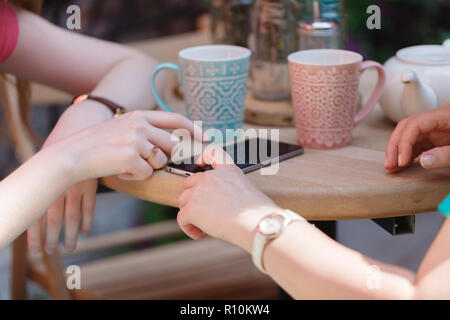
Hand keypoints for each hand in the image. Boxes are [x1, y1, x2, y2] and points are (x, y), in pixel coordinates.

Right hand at [28, 108, 197, 253]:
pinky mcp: (131, 156)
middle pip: (172, 145)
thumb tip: (174, 145)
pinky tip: (119, 169)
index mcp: (139, 115)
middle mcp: (140, 124)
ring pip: (160, 161)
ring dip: (146, 168)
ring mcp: (136, 139)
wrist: (73, 155)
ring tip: (125, 162)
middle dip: (165, 158)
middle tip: (145, 161)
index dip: (194, 128)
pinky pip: (145, 173)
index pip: (175, 119)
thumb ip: (147, 132)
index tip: (207, 137)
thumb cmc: (98, 145)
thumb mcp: (122, 129)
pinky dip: (134, 176)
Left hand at [177, 147, 278, 251]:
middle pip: (190, 183)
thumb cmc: (258, 214)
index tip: (199, 164)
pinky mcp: (192, 208)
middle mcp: (211, 177)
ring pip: (183, 201)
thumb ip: (231, 191)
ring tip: (204, 228)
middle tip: (205, 213)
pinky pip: (182, 218)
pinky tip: (199, 235)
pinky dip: (189, 228)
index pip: (213, 153)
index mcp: (228, 171)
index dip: (203, 158)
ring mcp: (199, 191)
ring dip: (190, 214)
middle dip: (193, 198)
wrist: (256, 223)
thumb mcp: (248, 192)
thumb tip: (224, 206)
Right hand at [385, 104, 449, 172]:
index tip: (402, 160)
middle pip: (406, 127)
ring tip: (392, 166)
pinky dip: (407, 154)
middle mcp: (436, 120)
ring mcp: (434, 128)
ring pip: (408, 135)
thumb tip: (424, 161)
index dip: (404, 142)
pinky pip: (416, 143)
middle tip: (389, 164)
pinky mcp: (435, 137)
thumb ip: (445, 154)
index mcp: (445, 115)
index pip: (415, 124)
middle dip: (395, 146)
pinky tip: (402, 164)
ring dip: (397, 151)